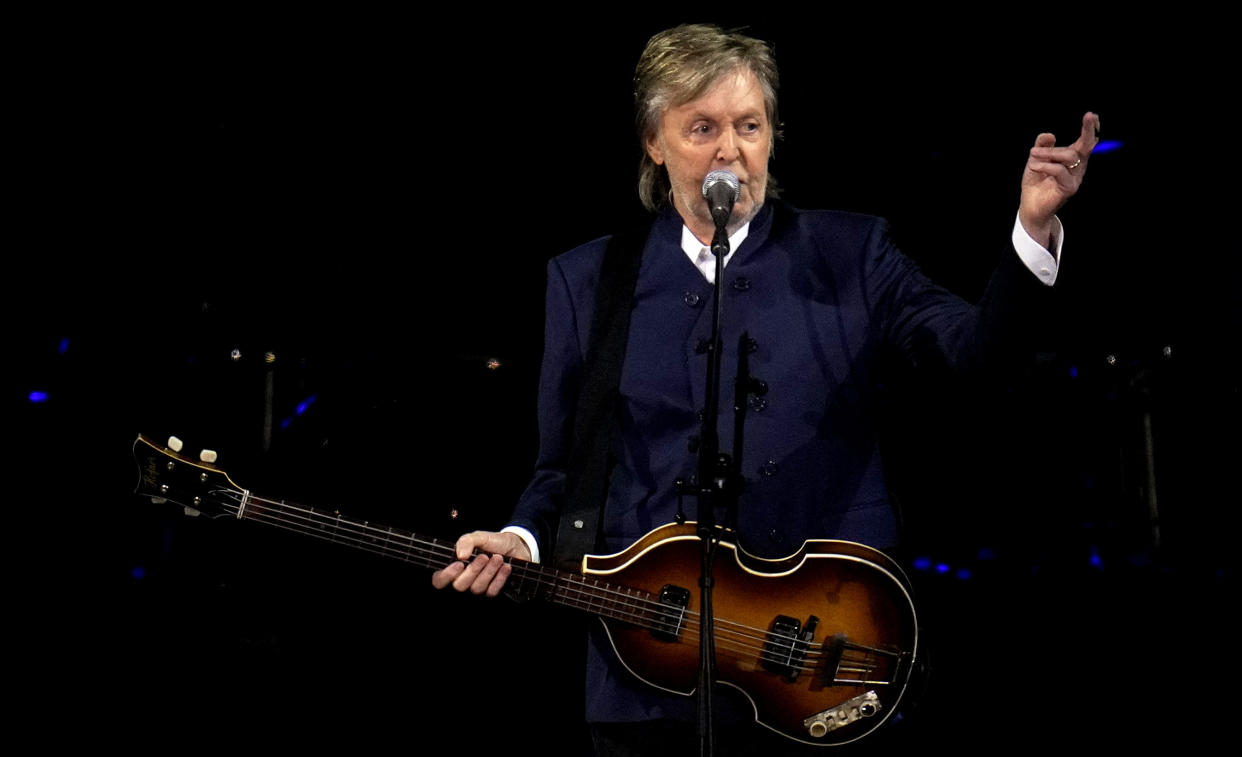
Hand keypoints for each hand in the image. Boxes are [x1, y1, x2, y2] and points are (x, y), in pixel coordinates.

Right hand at [430, 530, 532, 597]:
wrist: (516, 547)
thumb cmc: (494, 542)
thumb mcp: (479, 537)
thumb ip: (466, 541)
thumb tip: (460, 555)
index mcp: (455, 567)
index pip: (439, 580)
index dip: (446, 576)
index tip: (459, 564)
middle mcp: (464, 580)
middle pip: (459, 586)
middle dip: (473, 571)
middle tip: (484, 557)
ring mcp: (477, 588)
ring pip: (476, 589)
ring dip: (488, 572)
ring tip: (498, 558)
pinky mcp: (491, 592)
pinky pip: (491, 592)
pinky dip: (499, 578)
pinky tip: (505, 567)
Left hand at [1019, 111, 1100, 246]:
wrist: (1030, 206)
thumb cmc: (1035, 183)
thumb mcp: (1036, 160)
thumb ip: (1042, 147)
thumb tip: (1049, 134)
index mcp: (1072, 159)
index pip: (1085, 142)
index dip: (1089, 129)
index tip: (1091, 115)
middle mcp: (1077, 167)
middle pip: (1086, 146)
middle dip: (1088, 130)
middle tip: (1089, 115)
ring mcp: (1075, 178)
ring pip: (1068, 156)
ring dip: (1049, 152)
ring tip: (1033, 155)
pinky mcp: (1069, 188)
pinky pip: (1059, 171)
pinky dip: (1045, 165)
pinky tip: (1034, 166)